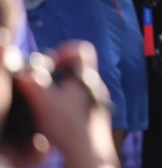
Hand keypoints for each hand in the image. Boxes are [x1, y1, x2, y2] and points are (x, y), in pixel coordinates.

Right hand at [11, 41, 117, 167]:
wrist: (88, 152)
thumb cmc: (69, 126)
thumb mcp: (44, 102)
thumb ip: (32, 82)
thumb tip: (24, 71)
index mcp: (87, 77)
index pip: (82, 49)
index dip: (63, 51)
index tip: (50, 65)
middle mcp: (95, 86)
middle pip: (75, 68)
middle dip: (55, 74)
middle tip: (41, 85)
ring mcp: (96, 100)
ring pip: (75, 86)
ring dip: (58, 90)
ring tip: (45, 102)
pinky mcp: (93, 114)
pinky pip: (77, 101)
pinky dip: (64, 104)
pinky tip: (53, 116)